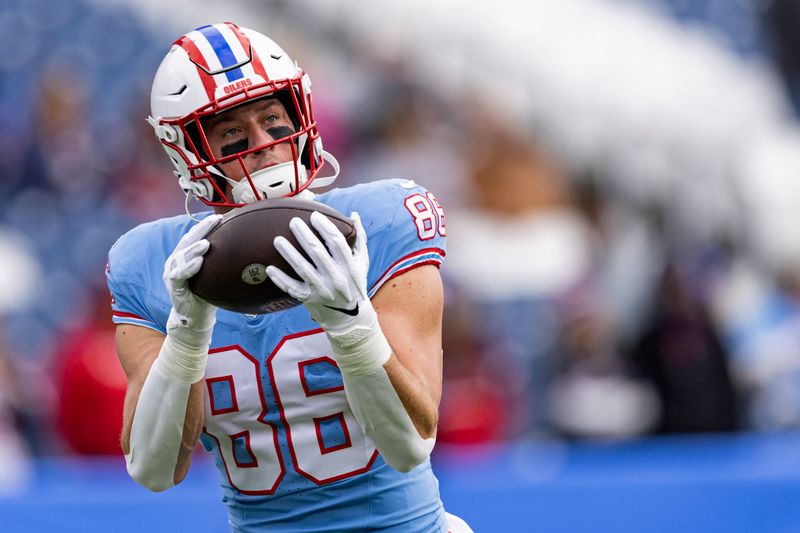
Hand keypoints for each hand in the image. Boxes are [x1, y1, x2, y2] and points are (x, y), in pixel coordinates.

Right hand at [163, 214, 222, 346]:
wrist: (195, 318)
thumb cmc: (207, 295)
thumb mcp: (215, 276)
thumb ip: (222, 262)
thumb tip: (248, 250)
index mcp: (185, 256)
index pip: (195, 236)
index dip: (205, 225)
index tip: (220, 217)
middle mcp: (176, 261)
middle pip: (187, 240)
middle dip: (201, 229)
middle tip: (215, 221)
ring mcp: (173, 273)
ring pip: (181, 256)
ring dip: (194, 249)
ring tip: (206, 243)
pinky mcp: (174, 287)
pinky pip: (179, 275)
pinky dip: (188, 267)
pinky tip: (199, 262)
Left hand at [266, 211, 370, 334]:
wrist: (350, 317)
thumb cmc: (354, 283)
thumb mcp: (362, 262)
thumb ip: (360, 238)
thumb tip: (354, 214)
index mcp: (349, 266)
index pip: (336, 242)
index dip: (325, 227)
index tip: (314, 215)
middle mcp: (336, 277)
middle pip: (317, 252)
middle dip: (303, 235)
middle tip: (293, 221)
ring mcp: (322, 289)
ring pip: (302, 268)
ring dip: (288, 253)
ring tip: (277, 239)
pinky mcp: (309, 299)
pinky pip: (292, 288)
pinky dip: (281, 279)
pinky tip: (270, 268)